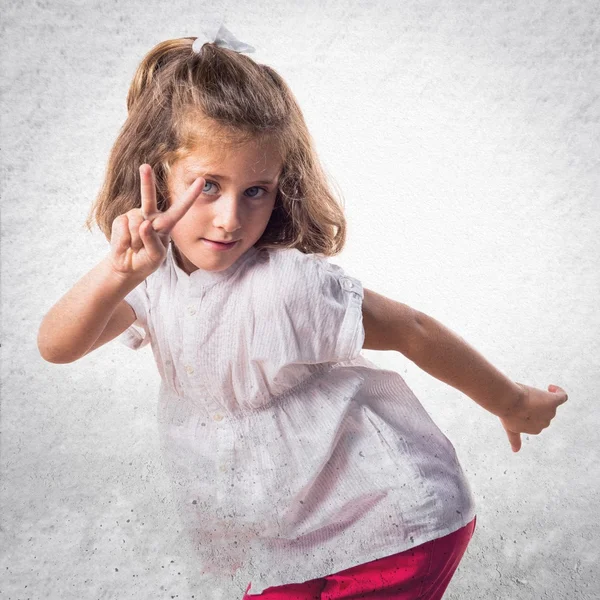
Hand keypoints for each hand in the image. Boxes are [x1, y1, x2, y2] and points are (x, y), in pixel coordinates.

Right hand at [109, 164, 203, 279]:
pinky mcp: (120, 220)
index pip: (180, 208)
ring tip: (136, 246)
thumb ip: (152, 241)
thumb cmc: (147, 260)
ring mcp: (135, 217)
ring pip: (136, 223)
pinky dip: (124, 240)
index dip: (191, 195)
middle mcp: (151, 216)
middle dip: (146, 182)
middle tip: (145, 166)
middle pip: (149, 198)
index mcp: (166, 224)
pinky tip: (127, 244)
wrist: (127, 266)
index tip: (202, 180)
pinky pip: (123, 228)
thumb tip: (144, 224)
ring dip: (136, 240)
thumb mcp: (156, 255)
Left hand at [500, 383, 567, 451]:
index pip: (534, 418)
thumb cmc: (506, 412)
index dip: (527, 410)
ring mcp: (550, 413)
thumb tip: (515, 451)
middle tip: (521, 399)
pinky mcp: (553, 402)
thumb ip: (514, 439)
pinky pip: (562, 397)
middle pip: (542, 411)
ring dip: (539, 397)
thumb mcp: (510, 428)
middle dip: (533, 404)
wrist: (507, 403)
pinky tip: (550, 387)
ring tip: (527, 393)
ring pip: (549, 403)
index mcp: (535, 430)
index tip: (518, 404)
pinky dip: (559, 392)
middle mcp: (544, 423)